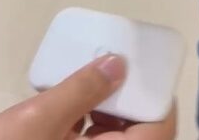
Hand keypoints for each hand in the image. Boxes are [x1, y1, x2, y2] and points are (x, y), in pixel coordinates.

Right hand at [0, 54, 176, 139]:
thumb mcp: (39, 118)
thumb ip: (80, 90)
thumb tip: (115, 65)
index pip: (158, 133)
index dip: (158, 100)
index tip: (149, 71)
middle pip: (138, 133)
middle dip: (128, 100)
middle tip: (114, 69)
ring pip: (114, 136)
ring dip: (107, 109)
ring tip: (89, 82)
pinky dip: (87, 121)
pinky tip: (70, 103)